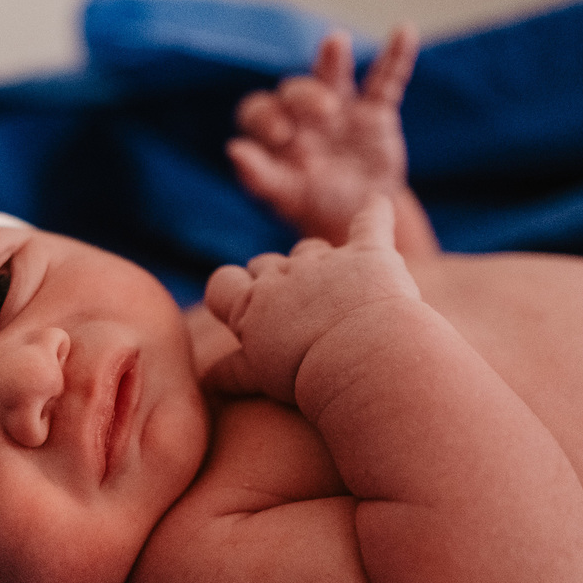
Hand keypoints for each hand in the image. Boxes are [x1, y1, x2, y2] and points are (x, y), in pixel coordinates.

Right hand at [203, 194, 418, 402]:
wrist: (360, 358)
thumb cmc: (306, 375)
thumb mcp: (263, 377)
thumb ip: (234, 372)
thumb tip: (206, 380)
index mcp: (250, 304)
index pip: (221, 283)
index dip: (229, 292)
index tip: (240, 309)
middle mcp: (282, 274)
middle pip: (266, 263)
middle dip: (274, 279)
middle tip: (293, 311)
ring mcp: (325, 262)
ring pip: (310, 248)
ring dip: (316, 261)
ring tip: (336, 291)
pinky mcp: (368, 254)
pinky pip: (370, 221)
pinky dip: (375, 212)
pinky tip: (377, 202)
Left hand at [228, 26, 417, 245]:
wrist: (360, 216)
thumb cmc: (314, 206)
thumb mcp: (286, 196)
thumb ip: (258, 175)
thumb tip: (233, 149)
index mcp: (276, 135)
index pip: (259, 111)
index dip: (267, 117)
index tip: (283, 135)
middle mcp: (303, 116)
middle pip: (294, 90)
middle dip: (305, 96)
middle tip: (326, 112)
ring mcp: (340, 110)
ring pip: (332, 75)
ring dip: (333, 60)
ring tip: (335, 43)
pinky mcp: (375, 112)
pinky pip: (385, 81)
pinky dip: (396, 58)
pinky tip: (403, 33)